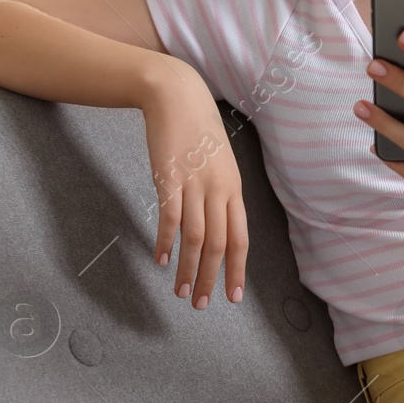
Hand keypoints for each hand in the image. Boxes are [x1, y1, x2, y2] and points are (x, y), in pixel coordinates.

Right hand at [142, 70, 247, 309]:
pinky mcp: (169, 178)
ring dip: (189, 270)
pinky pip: (170, 218)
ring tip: (181, 292)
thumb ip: (221, 196)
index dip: (237, 270)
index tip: (233, 297)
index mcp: (234, 190)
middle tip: (203, 304)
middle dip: (212, 279)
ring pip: (196, 238)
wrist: (177, 97)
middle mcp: (219, 190)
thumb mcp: (220, 166)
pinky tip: (162, 260)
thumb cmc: (198, 134)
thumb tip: (220, 228)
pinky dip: (167, 243)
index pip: (241, 239)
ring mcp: (194, 184)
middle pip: (219, 245)